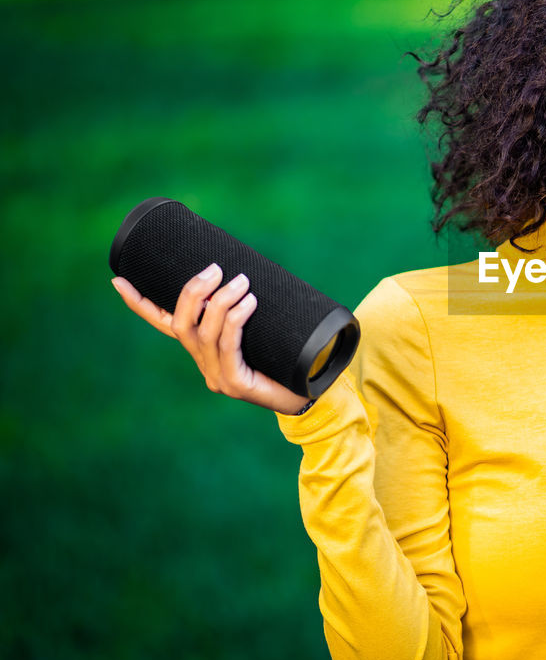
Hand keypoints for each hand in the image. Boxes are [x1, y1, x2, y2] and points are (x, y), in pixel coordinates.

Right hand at [112, 264, 310, 414]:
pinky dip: (235, 321)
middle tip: (216, 269)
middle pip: (182, 324)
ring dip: (221, 302)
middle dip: (193, 293)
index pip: (164, 324)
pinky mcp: (237, 385)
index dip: (140, 304)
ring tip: (242, 281)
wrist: (312, 391)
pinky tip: (249, 303)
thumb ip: (248, 305)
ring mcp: (218, 377)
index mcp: (204, 350)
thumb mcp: (263, 325)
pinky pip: (228, 347)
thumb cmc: (288, 354)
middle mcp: (205, 365)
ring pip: (205, 334)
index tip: (118, 279)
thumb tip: (246, 269)